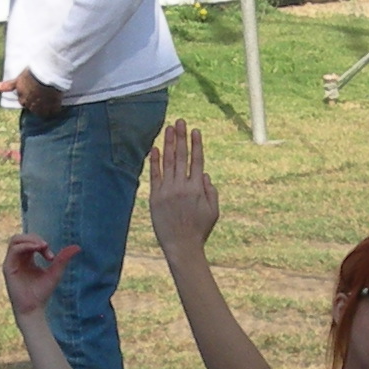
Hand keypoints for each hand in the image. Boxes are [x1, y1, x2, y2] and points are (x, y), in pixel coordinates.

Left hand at [0, 69, 63, 118]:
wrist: (47, 72)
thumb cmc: (32, 73)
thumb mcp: (19, 78)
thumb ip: (8, 85)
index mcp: (22, 96)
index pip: (23, 102)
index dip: (28, 98)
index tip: (33, 93)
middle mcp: (30, 103)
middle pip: (32, 108)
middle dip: (36, 104)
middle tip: (42, 95)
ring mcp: (42, 106)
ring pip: (42, 112)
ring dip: (44, 108)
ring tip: (49, 101)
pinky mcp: (53, 105)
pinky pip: (53, 111)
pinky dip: (54, 109)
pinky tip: (55, 104)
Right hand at [2, 235, 77, 320]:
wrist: (33, 309)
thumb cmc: (42, 293)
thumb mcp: (55, 273)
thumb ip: (63, 259)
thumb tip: (77, 247)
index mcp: (27, 259)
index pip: (31, 242)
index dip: (42, 243)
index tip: (52, 257)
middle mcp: (18, 259)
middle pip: (22, 238)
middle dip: (36, 238)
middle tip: (46, 247)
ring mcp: (11, 262)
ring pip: (15, 240)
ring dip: (29, 239)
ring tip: (42, 246)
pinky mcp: (8, 267)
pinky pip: (13, 249)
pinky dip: (25, 246)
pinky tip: (36, 249)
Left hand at [147, 121, 218, 255]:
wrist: (181, 246)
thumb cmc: (199, 230)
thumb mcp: (214, 211)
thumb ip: (211, 192)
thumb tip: (206, 175)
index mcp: (198, 188)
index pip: (197, 160)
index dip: (196, 144)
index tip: (195, 131)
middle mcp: (182, 186)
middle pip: (181, 156)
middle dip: (181, 137)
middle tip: (180, 121)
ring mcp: (168, 191)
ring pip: (168, 162)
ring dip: (168, 144)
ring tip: (168, 129)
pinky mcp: (155, 197)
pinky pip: (154, 175)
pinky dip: (154, 161)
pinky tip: (155, 148)